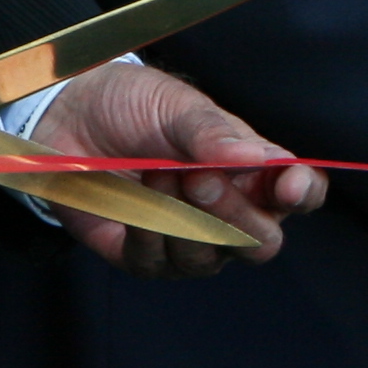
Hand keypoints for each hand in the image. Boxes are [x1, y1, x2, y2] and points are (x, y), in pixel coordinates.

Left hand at [31, 59, 324, 277]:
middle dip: (233, 214)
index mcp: (252, 169)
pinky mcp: (148, 259)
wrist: (66, 119)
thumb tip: (261, 155)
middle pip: (262, 241)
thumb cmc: (132, 105)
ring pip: (211, 258)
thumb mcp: (176, 105)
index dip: (301, 193)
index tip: (285, 184)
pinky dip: (147, 232)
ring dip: (182, 218)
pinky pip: (161, 263)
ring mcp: (189, 241)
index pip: (300, 192)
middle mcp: (229, 211)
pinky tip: (134, 201)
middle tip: (199, 177)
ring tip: (155, 173)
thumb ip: (215, 133)